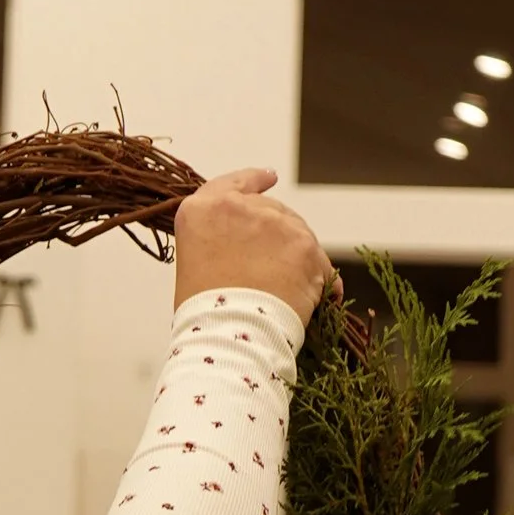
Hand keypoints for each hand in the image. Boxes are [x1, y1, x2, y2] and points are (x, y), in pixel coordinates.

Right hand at [172, 167, 336, 320]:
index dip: (254, 180)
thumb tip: (246, 246)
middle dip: (275, 236)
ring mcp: (276, 225)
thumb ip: (218, 239)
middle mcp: (240, 208)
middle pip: (271, 212)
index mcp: (203, 209)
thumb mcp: (193, 262)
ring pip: (298, 234)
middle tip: (270, 272)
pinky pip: (320, 263)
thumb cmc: (203, 313)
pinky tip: (318, 300)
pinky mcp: (306, 248)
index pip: (234, 183)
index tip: (269, 177)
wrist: (229, 337)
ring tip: (286, 295)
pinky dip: (320, 282)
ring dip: (296, 259)